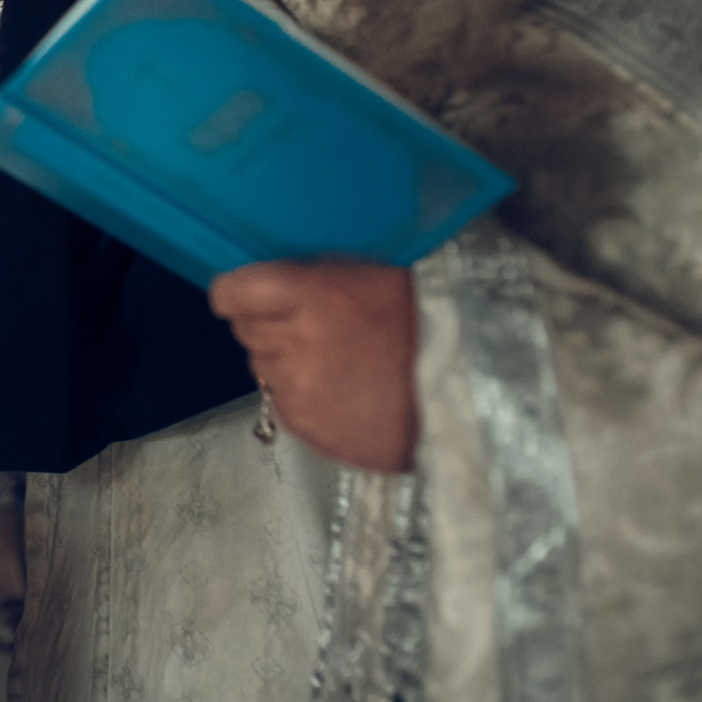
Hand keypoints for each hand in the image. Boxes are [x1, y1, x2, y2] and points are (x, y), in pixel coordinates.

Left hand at [209, 262, 418, 471]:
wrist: (467, 392)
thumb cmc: (427, 321)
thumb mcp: (374, 273)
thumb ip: (316, 275)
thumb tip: (275, 273)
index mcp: (313, 295)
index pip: (233, 292)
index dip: (236, 291)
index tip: (244, 292)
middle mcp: (295, 343)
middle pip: (246, 330)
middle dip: (269, 324)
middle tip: (309, 324)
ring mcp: (298, 391)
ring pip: (263, 367)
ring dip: (285, 361)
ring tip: (333, 360)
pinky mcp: (306, 428)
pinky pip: (283, 403)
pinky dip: (301, 396)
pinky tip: (340, 391)